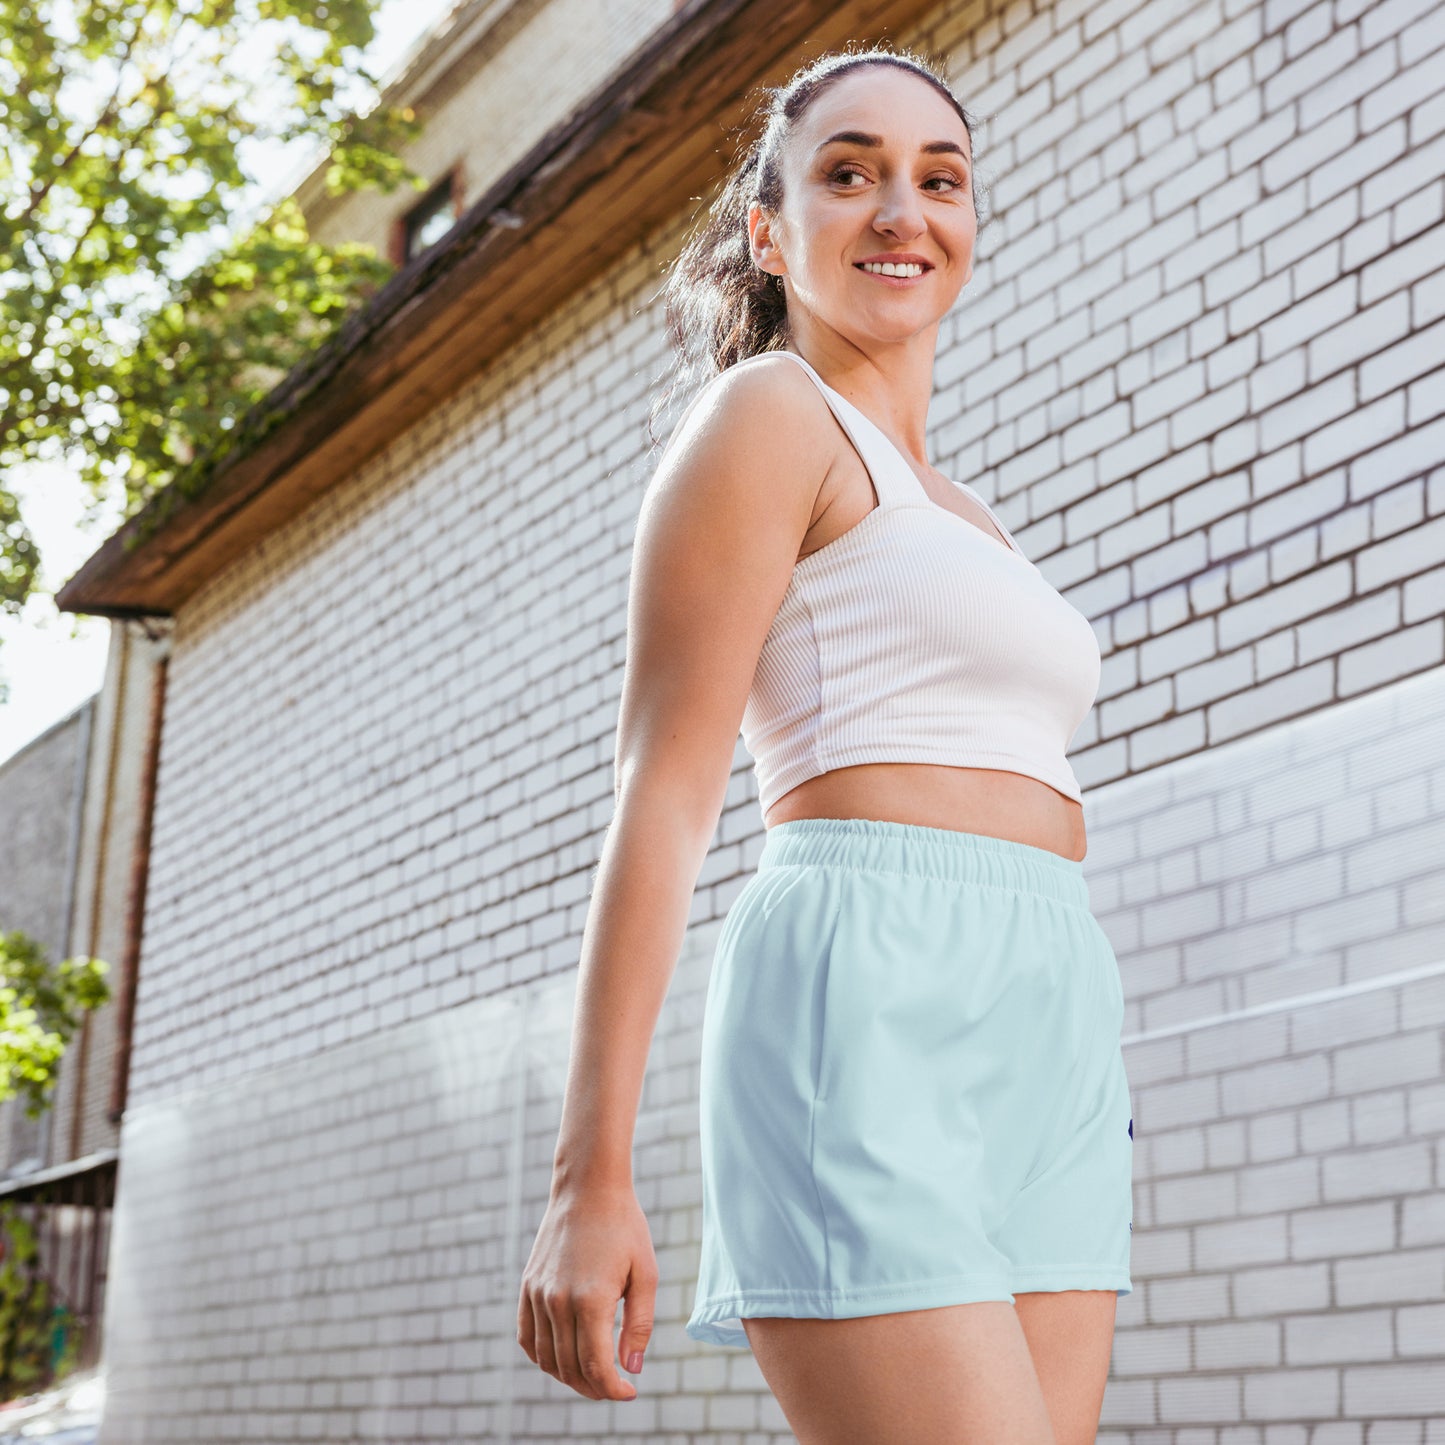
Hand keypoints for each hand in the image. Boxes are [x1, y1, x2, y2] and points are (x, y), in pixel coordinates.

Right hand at [517, 1182, 656, 1400]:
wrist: (588, 1187)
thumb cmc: (624, 1227)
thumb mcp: (645, 1273)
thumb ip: (640, 1325)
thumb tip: (631, 1369)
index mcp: (590, 1300)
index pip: (595, 1366)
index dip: (612, 1389)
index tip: (629, 1392)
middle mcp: (557, 1301)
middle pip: (570, 1368)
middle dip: (594, 1387)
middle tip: (614, 1386)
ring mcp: (538, 1294)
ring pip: (546, 1358)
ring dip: (568, 1377)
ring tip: (593, 1376)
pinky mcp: (527, 1285)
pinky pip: (526, 1337)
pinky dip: (542, 1357)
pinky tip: (561, 1358)